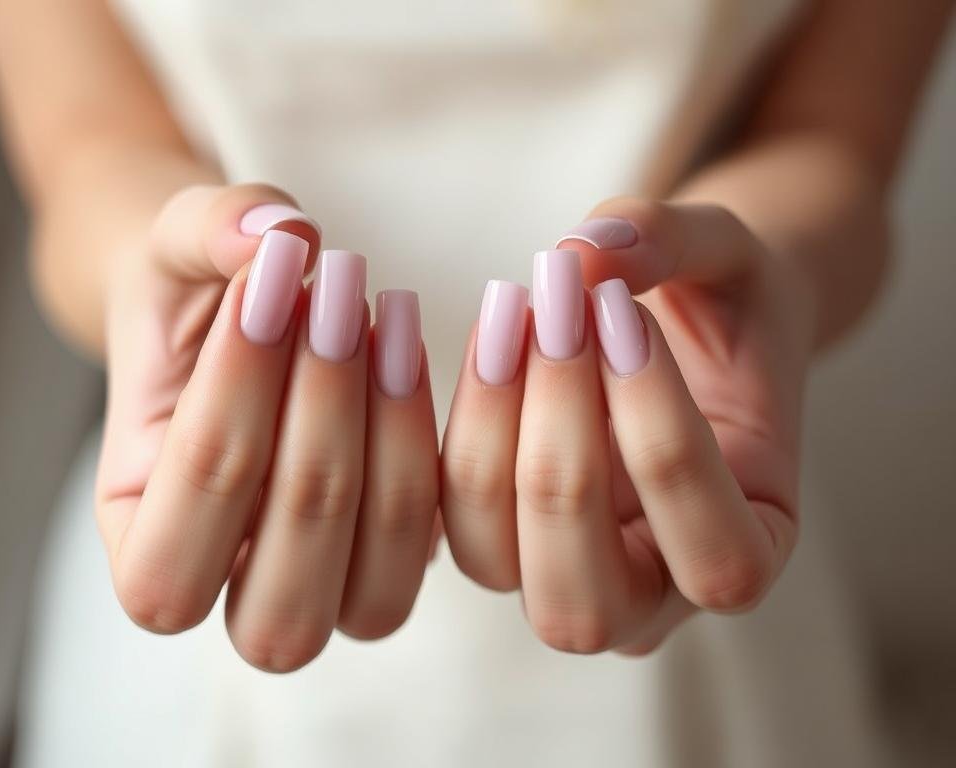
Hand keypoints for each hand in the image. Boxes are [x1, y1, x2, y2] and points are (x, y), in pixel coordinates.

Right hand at [96, 184, 438, 671]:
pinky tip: (411, 342)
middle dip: (316, 439)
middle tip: (336, 296)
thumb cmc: (188, 289)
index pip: (171, 553)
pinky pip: (436, 541)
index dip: (226, 418)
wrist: (232, 298)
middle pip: (281, 609)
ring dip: (390, 454)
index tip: (264, 285)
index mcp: (137, 539)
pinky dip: (437, 446)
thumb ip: (208, 231)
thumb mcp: (173, 245)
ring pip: (374, 600)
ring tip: (386, 317)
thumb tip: (277, 235)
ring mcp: (323, 583)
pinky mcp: (394, 547)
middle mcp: (228, 587)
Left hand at [441, 198, 813, 653]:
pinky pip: (442, 509)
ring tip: (514, 308)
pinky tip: (485, 327)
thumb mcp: (731, 257)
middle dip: (560, 455)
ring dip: (491, 432)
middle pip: (583, 603)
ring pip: (493, 561)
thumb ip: (677, 243)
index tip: (627, 315)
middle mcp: (652, 592)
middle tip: (558, 315)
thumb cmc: (726, 302)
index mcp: (750, 550)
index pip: (716, 559)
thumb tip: (581, 253)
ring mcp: (561, 568)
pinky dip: (444, 421)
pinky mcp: (492, 526)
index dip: (662, 440)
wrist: (687, 315)